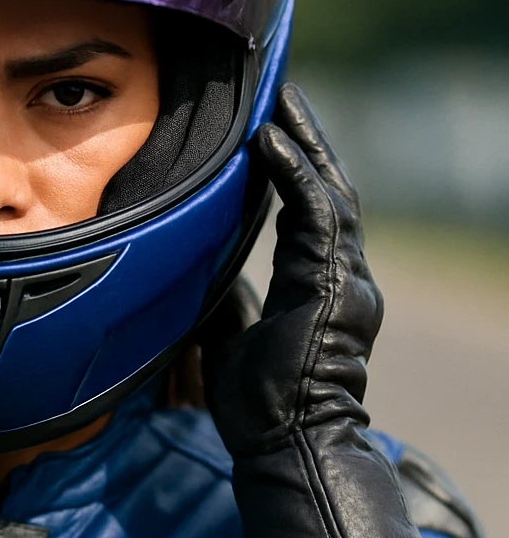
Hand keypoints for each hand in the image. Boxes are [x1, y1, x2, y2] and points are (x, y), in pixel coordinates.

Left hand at [201, 83, 430, 537]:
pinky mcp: (334, 286)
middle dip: (305, 137)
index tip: (268, 125)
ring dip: (303, 142)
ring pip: (330, 191)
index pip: (310, 207)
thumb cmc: (260, 407)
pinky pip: (318, 215)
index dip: (293, 165)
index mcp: (318, 284)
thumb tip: (193, 265)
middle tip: (279, 91)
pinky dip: (295, 176)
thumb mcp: (230, 337)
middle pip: (327, 186)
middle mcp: (340, 275)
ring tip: (279, 99)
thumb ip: (223, 295)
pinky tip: (271, 143)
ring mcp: (344, 279)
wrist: (287, 446)